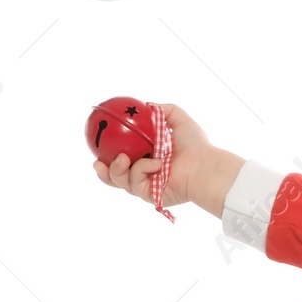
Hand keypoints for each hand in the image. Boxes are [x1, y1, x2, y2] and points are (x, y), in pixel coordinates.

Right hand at [91, 102, 211, 209]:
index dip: (110, 155)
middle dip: (104, 172)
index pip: (127, 160)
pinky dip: (141, 170)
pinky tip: (155, 164)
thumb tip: (148, 105)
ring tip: (121, 158)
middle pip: (117, 177)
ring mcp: (149, 186)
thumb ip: (163, 111)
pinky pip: (134, 183)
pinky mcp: (151, 196)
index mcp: (151, 158)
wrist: (204, 165)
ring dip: (117, 170)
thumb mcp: (179, 120)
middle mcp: (148, 174)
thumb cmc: (196, 145)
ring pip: (121, 182)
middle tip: (97, 162)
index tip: (98, 147)